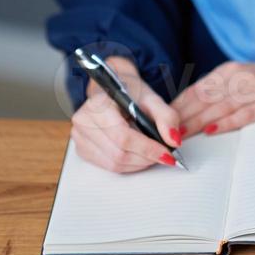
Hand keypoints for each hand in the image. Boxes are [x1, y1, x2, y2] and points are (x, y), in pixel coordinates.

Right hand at [71, 56, 183, 172]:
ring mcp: (80, 136)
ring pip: (114, 163)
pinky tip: (138, 155)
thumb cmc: (129, 91)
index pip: (123, 136)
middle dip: (146, 157)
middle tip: (165, 154)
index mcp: (98, 104)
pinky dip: (128, 165)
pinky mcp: (82, 148)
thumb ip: (166, 116)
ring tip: (153, 154)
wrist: (113, 88)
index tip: (168, 154)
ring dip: (139, 163)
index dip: (148, 148)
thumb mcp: (151, 98)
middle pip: (119, 153)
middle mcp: (83, 120)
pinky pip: (108, 166)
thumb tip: (174, 140)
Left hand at [170, 58, 254, 137]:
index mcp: (230, 71)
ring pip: (220, 107)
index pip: (197, 89)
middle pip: (205, 99)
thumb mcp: (242, 78)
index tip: (160, 119)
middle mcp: (241, 77)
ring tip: (180, 135)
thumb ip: (219, 90)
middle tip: (164, 133)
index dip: (178, 105)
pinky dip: (226, 123)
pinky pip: (246, 114)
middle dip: (182, 117)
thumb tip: (188, 109)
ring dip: (197, 123)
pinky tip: (212, 131)